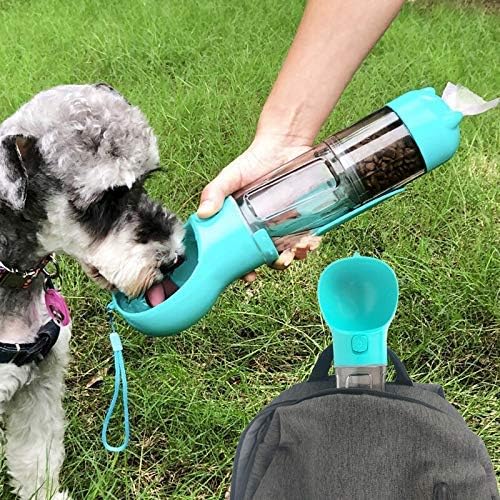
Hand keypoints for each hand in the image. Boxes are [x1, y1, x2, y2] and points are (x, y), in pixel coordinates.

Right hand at [197, 134, 321, 280]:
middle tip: (281, 261)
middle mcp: (261, 229)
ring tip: (300, 249)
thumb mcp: (230, 176)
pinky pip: (305, 236)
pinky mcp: (301, 218)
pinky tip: (312, 241)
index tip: (248, 277)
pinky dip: (309, 243)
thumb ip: (215, 192)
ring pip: (288, 250)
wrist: (284, 144)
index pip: (240, 253)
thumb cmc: (253, 160)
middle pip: (267, 256)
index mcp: (241, 225)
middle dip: (276, 264)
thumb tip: (203, 214)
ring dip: (295, 255)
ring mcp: (282, 225)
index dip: (243, 269)